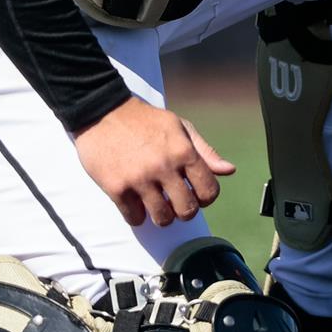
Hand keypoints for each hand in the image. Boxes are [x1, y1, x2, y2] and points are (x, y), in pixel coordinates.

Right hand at [74, 96, 235, 227]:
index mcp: (183, 151)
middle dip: (185, 211)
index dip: (206, 197)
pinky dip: (137, 215)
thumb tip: (228, 170)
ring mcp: (139, 179)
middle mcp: (163, 166)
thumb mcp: (179, 127)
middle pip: (187, 210)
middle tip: (176, 203)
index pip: (209, 190)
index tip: (197, 194)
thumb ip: (205, 151)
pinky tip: (136, 203)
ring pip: (162, 218)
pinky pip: (134, 218)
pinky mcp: (116, 187)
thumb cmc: (145, 120)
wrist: (102, 112)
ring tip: (157, 204)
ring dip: (162, 216)